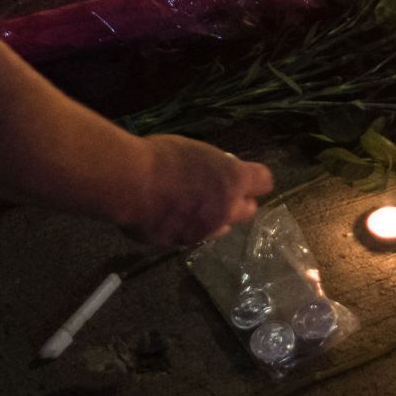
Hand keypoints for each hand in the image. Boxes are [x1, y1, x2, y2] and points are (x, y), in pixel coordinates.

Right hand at [119, 136, 272, 244]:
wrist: (131, 183)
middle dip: (240, 203)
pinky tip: (169, 216)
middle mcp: (225, 209)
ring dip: (215, 219)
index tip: (246, 175)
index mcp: (233, 179)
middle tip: (223, 193)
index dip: (256, 179)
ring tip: (195, 207)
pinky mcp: (180, 243)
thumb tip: (213, 174)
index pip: (264, 182)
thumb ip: (212, 168)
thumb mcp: (195, 152)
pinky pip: (191, 236)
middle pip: (248, 211)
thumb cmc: (162, 157)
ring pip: (221, 228)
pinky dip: (185, 227)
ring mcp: (203, 230)